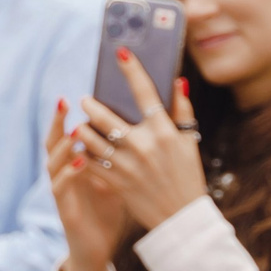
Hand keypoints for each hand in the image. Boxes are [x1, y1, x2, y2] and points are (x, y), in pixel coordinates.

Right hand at [47, 100, 127, 270]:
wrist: (98, 250)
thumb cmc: (107, 213)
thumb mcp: (114, 179)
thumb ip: (118, 155)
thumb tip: (137, 127)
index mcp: (74, 165)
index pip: (66, 135)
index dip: (65, 116)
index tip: (72, 94)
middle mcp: (63, 175)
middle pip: (53, 142)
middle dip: (57, 122)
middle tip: (65, 101)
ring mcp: (62, 192)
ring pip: (52, 163)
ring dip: (63, 145)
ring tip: (76, 129)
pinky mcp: (65, 209)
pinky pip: (61, 187)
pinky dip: (69, 173)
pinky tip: (81, 162)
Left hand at [73, 61, 208, 231]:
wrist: (181, 218)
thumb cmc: (187, 176)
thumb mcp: (189, 143)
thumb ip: (182, 112)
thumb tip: (178, 82)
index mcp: (164, 132)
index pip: (146, 92)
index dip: (132, 70)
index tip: (120, 52)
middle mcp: (144, 146)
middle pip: (107, 117)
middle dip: (91, 105)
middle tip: (86, 100)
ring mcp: (128, 166)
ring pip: (92, 139)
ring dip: (83, 129)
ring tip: (81, 124)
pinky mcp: (116, 182)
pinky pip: (90, 162)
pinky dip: (83, 153)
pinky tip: (81, 147)